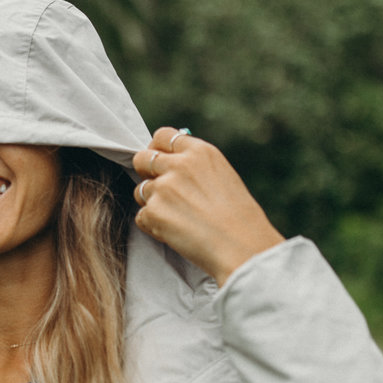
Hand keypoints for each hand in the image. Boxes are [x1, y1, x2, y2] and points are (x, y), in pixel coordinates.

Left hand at [132, 129, 283, 286]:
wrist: (241, 246)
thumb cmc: (240, 218)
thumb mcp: (223, 176)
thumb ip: (196, 166)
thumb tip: (172, 162)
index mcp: (200, 152)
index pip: (162, 136)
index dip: (158, 149)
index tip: (160, 161)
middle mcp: (178, 165)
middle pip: (142, 158)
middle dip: (145, 172)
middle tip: (159, 189)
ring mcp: (163, 188)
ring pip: (141, 190)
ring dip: (151, 203)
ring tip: (177, 218)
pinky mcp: (154, 212)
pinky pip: (142, 216)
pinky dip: (153, 226)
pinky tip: (176, 232)